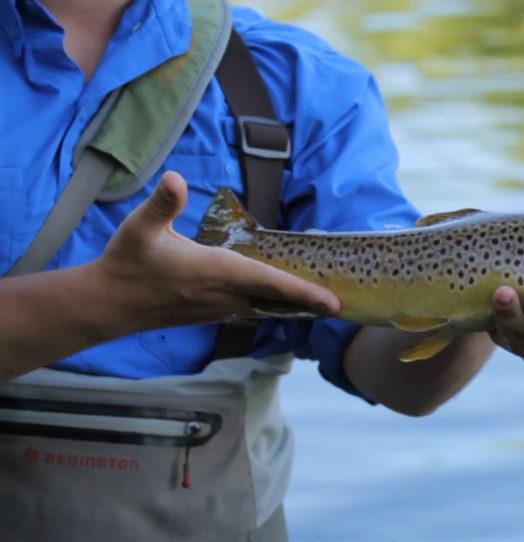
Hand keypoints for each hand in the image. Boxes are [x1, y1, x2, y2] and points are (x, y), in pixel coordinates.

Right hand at [95, 171, 339, 329]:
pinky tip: (289, 303)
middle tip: (346, 303)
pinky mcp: (214, 313)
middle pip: (279, 300)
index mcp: (216, 273)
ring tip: (327, 302)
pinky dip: (276, 307)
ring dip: (296, 306)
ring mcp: (220, 308)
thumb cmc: (127, 262)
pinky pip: (254, 311)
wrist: (108, 303)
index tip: (331, 301)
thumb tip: (174, 178)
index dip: (302, 292)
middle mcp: (225, 295)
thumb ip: (162, 203)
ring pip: (268, 309)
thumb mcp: (139, 227)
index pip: (269, 283)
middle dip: (311, 302)